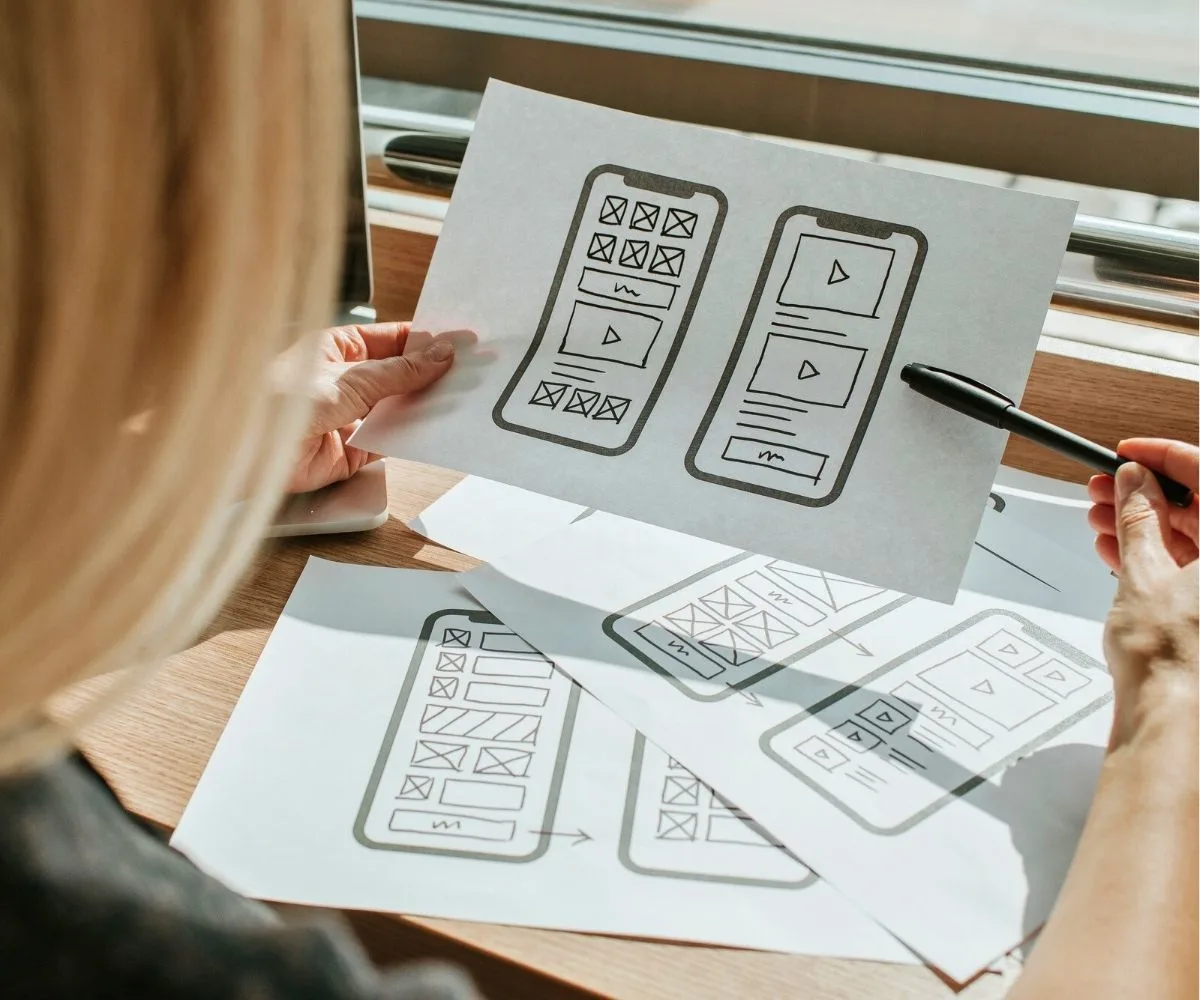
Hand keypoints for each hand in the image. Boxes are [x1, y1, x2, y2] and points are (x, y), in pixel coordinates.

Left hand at [287, 322, 456, 493]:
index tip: (461, 341)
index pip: (393, 340)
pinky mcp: (354, 452)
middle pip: (401, 375)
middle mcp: (346, 381)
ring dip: (427, 406)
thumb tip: (439, 354)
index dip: (428, 340)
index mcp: (339, 348)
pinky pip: (393, 442)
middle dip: (433, 375)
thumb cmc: (279, 399)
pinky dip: (414, 438)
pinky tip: (438, 430)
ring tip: (464, 400)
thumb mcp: (351, 377)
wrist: (249, 450)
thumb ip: (399, 371)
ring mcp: (351, 417)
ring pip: (400, 409)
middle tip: (472, 372)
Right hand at [1087, 438, 1197, 571]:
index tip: (1127, 451)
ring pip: (1189, 534)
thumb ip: (1139, 523)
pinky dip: (1152, 555)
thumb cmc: (1188, 663)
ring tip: (1101, 519)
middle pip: (1196, 504)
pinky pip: (1185, 564)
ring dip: (1140, 524)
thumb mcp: (1147, 578)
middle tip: (1106, 486)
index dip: (1162, 455)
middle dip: (1144, 493)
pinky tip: (1116, 546)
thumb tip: (1132, 482)